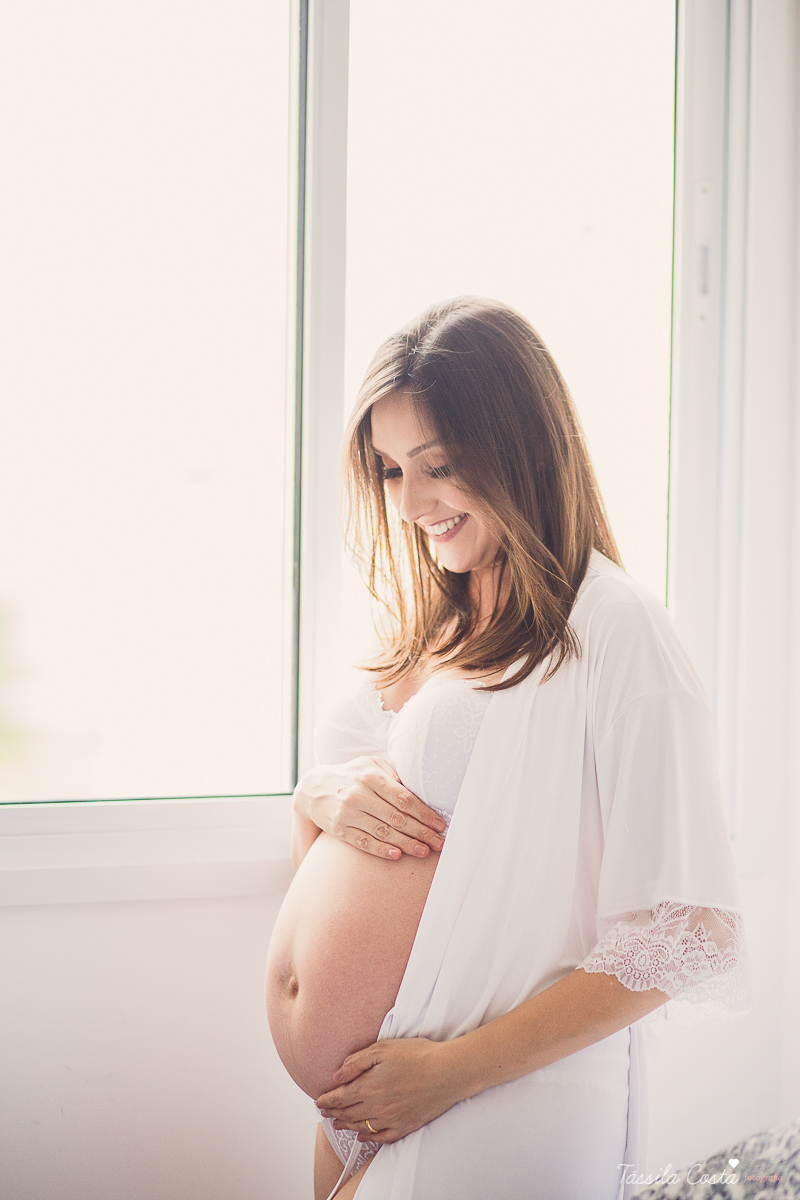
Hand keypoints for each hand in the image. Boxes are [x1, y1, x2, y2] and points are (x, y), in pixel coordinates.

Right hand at [293, 757, 446, 859]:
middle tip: (439, 843)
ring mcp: (347, 812)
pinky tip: (397, 855)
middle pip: (396, 817)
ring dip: (406, 844)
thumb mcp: (370, 765)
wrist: (314, 787)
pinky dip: (381, 850)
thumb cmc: (352, 775)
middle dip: (421, 832)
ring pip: (382, 832)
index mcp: (371, 776)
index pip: (403, 798)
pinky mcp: (339, 829)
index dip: (424, 813)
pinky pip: (363, 842)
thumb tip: (418, 790)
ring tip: (424, 852)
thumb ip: (393, 774)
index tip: (440, 824)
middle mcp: (359, 794)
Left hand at [315, 1038, 459, 1142]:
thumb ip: (356, 1062)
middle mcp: (376, 1107)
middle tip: (324, 1112)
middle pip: (348, 1114)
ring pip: (362, 1127)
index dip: (327, 1100)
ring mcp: (391, 1119)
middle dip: (333, 1113)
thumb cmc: (417, 1055)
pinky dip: (369, 1139)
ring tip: (338, 1124)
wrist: (448, 1072)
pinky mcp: (406, 1125)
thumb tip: (336, 1076)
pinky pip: (382, 1137)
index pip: (340, 1097)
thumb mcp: (382, 1049)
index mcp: (368, 1087)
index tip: (318, 1101)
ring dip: (347, 1126)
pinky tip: (363, 1137)